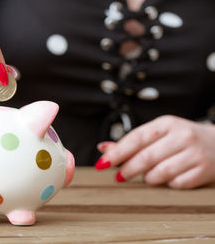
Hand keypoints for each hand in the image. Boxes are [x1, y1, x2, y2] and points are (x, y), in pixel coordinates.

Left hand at [95, 115, 214, 188]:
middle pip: (146, 157)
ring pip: (160, 173)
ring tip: (145, 176)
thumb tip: (103, 148)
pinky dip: (167, 184)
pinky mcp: (204, 171)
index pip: (136, 138)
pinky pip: (176, 183)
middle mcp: (182, 136)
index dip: (117, 152)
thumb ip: (131, 141)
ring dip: (147, 178)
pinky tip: (167, 178)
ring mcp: (195, 154)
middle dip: (127, 169)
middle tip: (119, 176)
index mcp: (167, 123)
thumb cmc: (181, 138)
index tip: (102, 163)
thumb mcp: (158, 133)